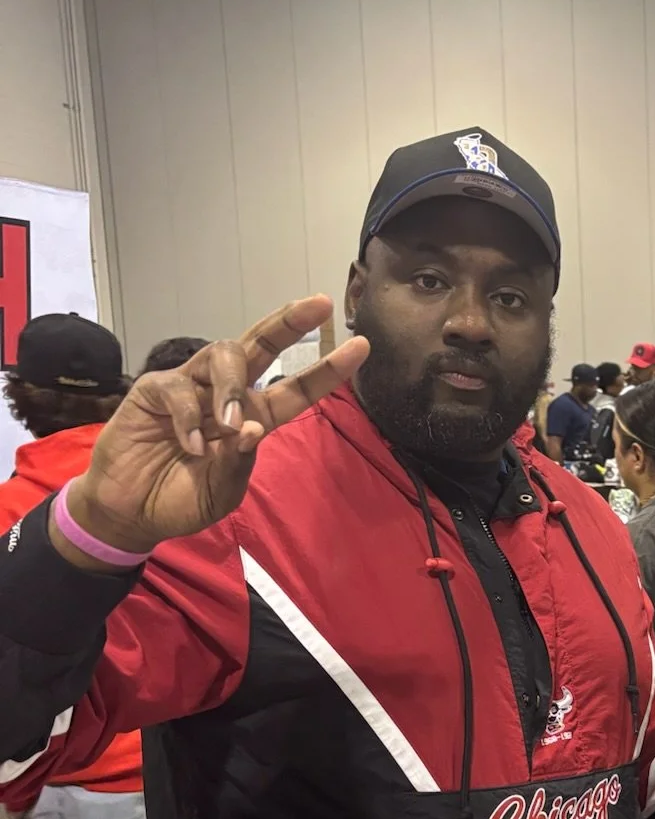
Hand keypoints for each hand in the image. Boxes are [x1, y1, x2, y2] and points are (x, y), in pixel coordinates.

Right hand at [52, 297, 368, 564]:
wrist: (131, 513)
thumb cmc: (181, 499)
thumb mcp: (221, 491)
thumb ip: (238, 462)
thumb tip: (250, 428)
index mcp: (253, 418)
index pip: (295, 390)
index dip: (325, 371)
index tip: (360, 346)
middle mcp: (225, 394)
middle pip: (261, 346)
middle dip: (290, 323)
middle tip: (318, 305)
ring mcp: (191, 388)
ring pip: (223, 354)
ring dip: (231, 385)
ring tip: (227, 423)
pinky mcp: (155, 391)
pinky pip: (179, 388)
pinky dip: (189, 417)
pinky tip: (190, 446)